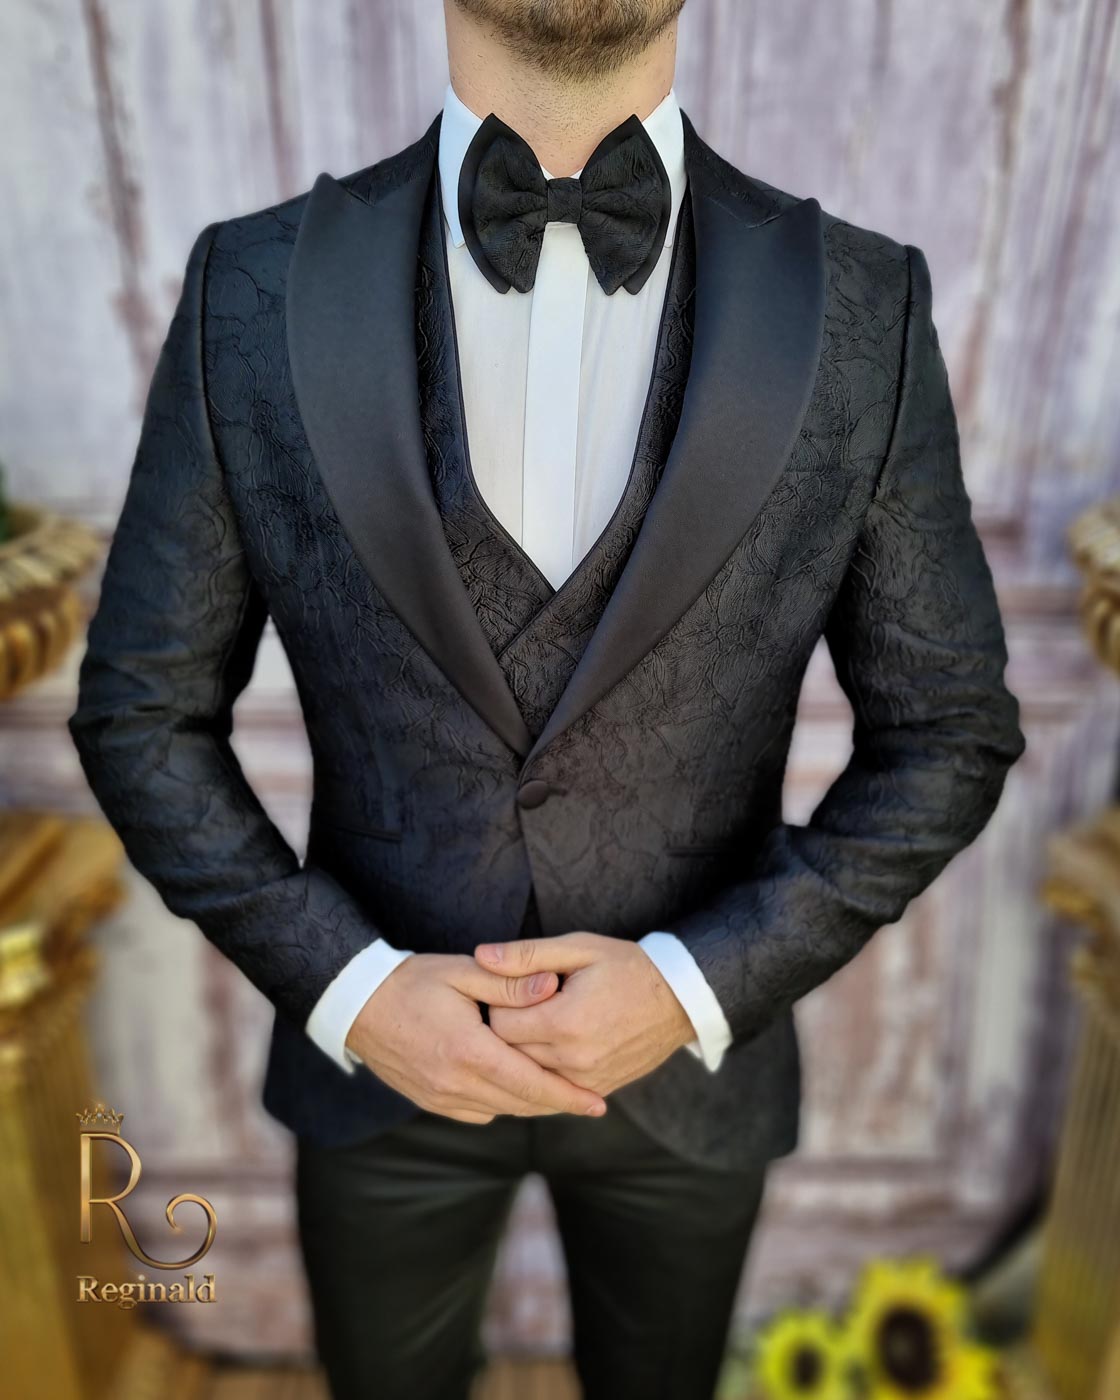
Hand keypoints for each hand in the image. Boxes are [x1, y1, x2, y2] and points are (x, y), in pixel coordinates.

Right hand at [345, 953, 607, 1123]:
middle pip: (520, 1104)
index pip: (530, 1084)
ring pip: (501, 1112)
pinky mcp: (430, 1102)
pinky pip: (478, 1113)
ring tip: (562, 1094)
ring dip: (532, 1105)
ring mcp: (440, 1098)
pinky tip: (516, 1088)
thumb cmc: (412, 982)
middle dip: (558, 1104)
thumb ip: (510, 984)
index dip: (568, 1097)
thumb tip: (554, 986)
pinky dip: (502, 1104)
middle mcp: (455, 1084)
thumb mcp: (464, 973)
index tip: (599, 1104)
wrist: (357, 1005)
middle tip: (591, 1099)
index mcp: (468, 1051)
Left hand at [474, 933, 695, 1097]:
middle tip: (519, 1005)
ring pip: (527, 1075)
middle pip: (508, 1054)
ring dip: (522, 1053)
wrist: (678, 999)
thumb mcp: (578, 949)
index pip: (498, 1025)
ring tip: (534, 1024)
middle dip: (506, 1030)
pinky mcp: (596, 1089)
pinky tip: (547, 1048)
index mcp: (564, 1022)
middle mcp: (573, 1059)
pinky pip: (551, 1090)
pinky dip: (542, 1071)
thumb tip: (482, 955)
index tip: (510, 988)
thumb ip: (527, 955)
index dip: (497, 1004)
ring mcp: (586, 1080)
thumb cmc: (626, 967)